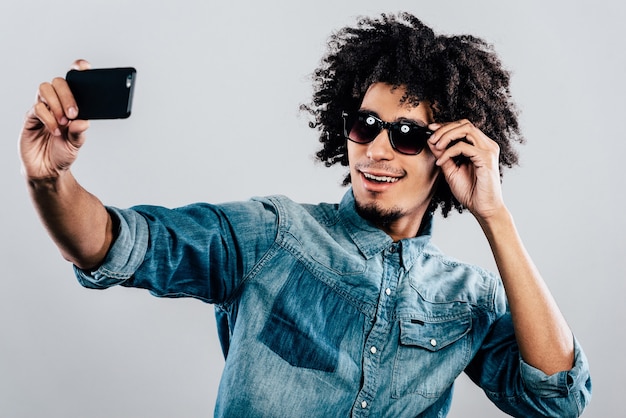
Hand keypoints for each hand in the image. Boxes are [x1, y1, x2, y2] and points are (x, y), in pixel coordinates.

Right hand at [19, 60, 90, 180]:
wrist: (47, 169)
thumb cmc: (63, 153)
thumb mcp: (76, 144)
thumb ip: (79, 133)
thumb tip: (83, 121)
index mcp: (72, 105)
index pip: (73, 82)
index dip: (77, 70)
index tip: (85, 67)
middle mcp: (57, 103)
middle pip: (59, 82)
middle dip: (67, 95)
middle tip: (73, 113)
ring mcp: (43, 108)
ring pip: (45, 90)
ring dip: (56, 104)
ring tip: (64, 122)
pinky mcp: (31, 117)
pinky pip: (37, 108)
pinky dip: (48, 118)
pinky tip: (55, 131)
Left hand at [427, 120, 503, 219]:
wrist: (483, 208)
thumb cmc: (471, 192)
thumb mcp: (451, 170)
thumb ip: (442, 155)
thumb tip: (431, 141)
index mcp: (480, 146)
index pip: (463, 126)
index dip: (446, 125)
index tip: (430, 129)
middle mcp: (487, 145)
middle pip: (464, 124)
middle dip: (444, 128)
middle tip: (431, 138)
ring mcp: (488, 150)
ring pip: (466, 129)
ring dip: (447, 135)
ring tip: (435, 145)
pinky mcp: (486, 158)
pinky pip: (464, 147)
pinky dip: (449, 152)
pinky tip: (441, 162)